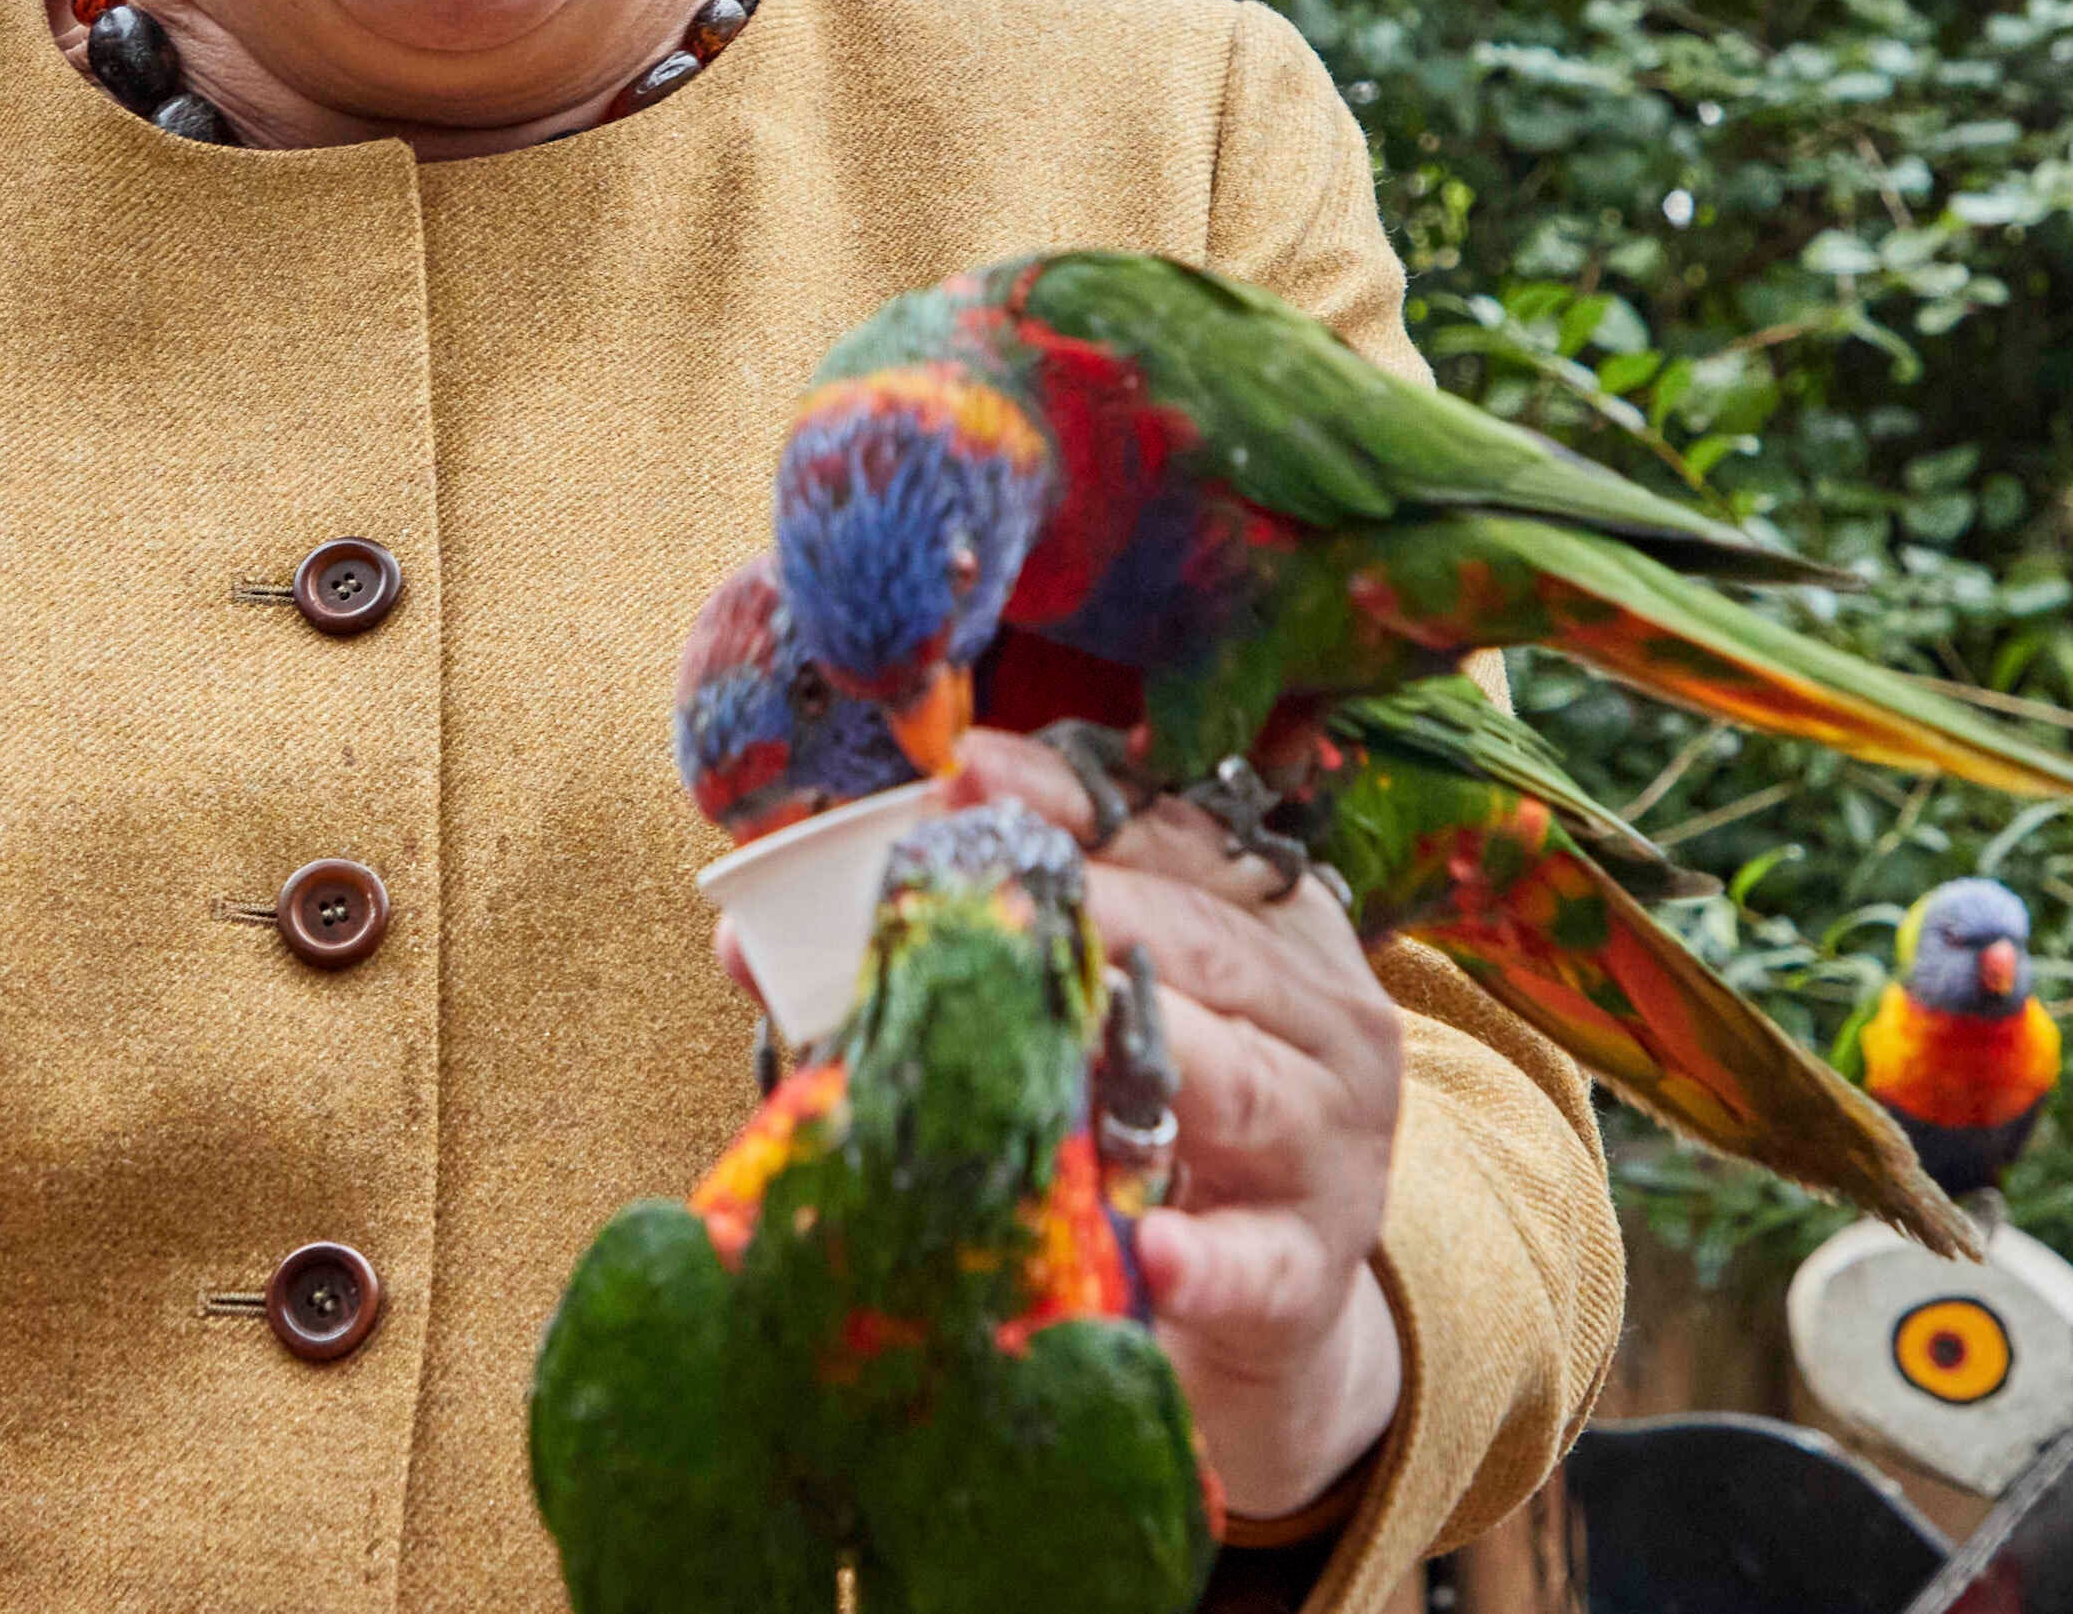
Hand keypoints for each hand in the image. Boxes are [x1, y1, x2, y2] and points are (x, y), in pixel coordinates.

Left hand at [950, 733, 1405, 1518]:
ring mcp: (1326, 1147)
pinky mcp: (1306, 1272)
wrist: (1261, 1302)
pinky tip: (1153, 1251)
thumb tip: (747, 934)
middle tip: (988, 898)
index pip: (1174, 837)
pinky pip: (1258, 1262)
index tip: (965, 770)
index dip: (1069, 801)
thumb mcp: (1083, 1020)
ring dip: (1153, 1053)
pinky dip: (1206, 1258)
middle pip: (1204, 943)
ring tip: (1063, 1031)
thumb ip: (963, 958)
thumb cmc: (1152, 1123)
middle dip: (1094, 906)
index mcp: (1266, 926)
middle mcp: (1317, 1016)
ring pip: (1243, 1080)